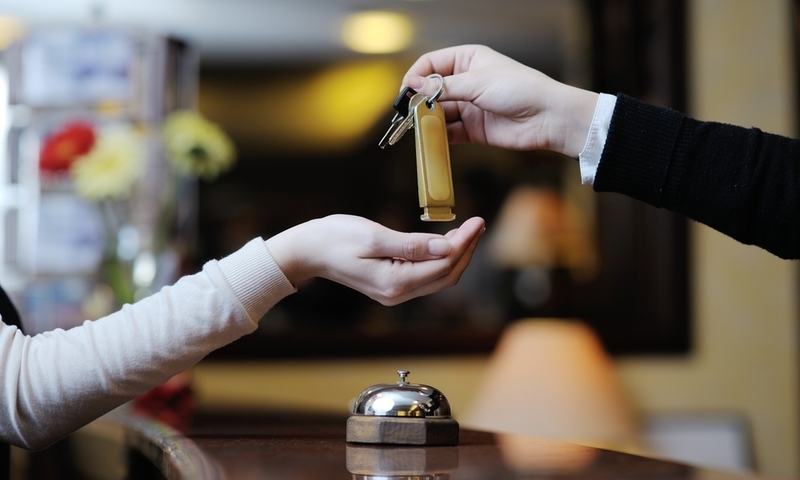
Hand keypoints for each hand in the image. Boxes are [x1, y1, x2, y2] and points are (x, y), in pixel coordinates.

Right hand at [265, 215, 484, 305]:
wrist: (308, 251)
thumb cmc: (334, 238)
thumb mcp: (374, 235)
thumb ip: (412, 244)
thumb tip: (446, 246)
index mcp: (395, 282)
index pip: (444, 264)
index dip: (465, 243)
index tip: (477, 220)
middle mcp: (398, 293)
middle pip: (447, 275)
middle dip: (466, 249)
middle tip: (478, 223)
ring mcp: (395, 292)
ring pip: (438, 277)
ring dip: (456, 254)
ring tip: (468, 230)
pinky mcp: (392, 285)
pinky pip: (425, 275)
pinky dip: (441, 259)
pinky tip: (446, 241)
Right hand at [402, 44, 598, 157]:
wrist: (548, 118)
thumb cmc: (520, 89)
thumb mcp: (478, 82)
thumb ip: (444, 87)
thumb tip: (414, 85)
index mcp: (468, 60)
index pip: (431, 63)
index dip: (416, 76)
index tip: (406, 91)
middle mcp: (466, 82)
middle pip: (432, 90)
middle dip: (419, 101)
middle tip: (408, 113)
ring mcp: (469, 106)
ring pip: (439, 113)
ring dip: (427, 120)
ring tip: (418, 128)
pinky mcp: (473, 129)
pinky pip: (449, 133)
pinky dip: (438, 137)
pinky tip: (431, 139)